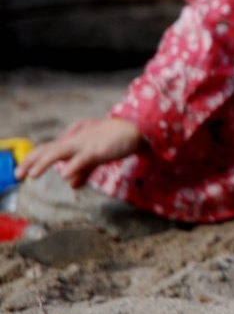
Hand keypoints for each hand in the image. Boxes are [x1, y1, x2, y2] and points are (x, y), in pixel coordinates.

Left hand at [15, 117, 140, 187]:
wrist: (137, 130)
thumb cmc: (116, 140)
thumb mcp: (96, 156)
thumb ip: (83, 169)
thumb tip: (70, 183)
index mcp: (74, 142)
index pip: (47, 149)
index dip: (32, 160)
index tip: (20, 173)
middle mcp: (76, 141)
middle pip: (47, 149)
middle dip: (31, 161)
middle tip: (17, 175)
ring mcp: (86, 144)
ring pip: (60, 152)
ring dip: (44, 162)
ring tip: (33, 174)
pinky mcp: (99, 150)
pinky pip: (84, 158)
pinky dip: (73, 166)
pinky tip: (65, 175)